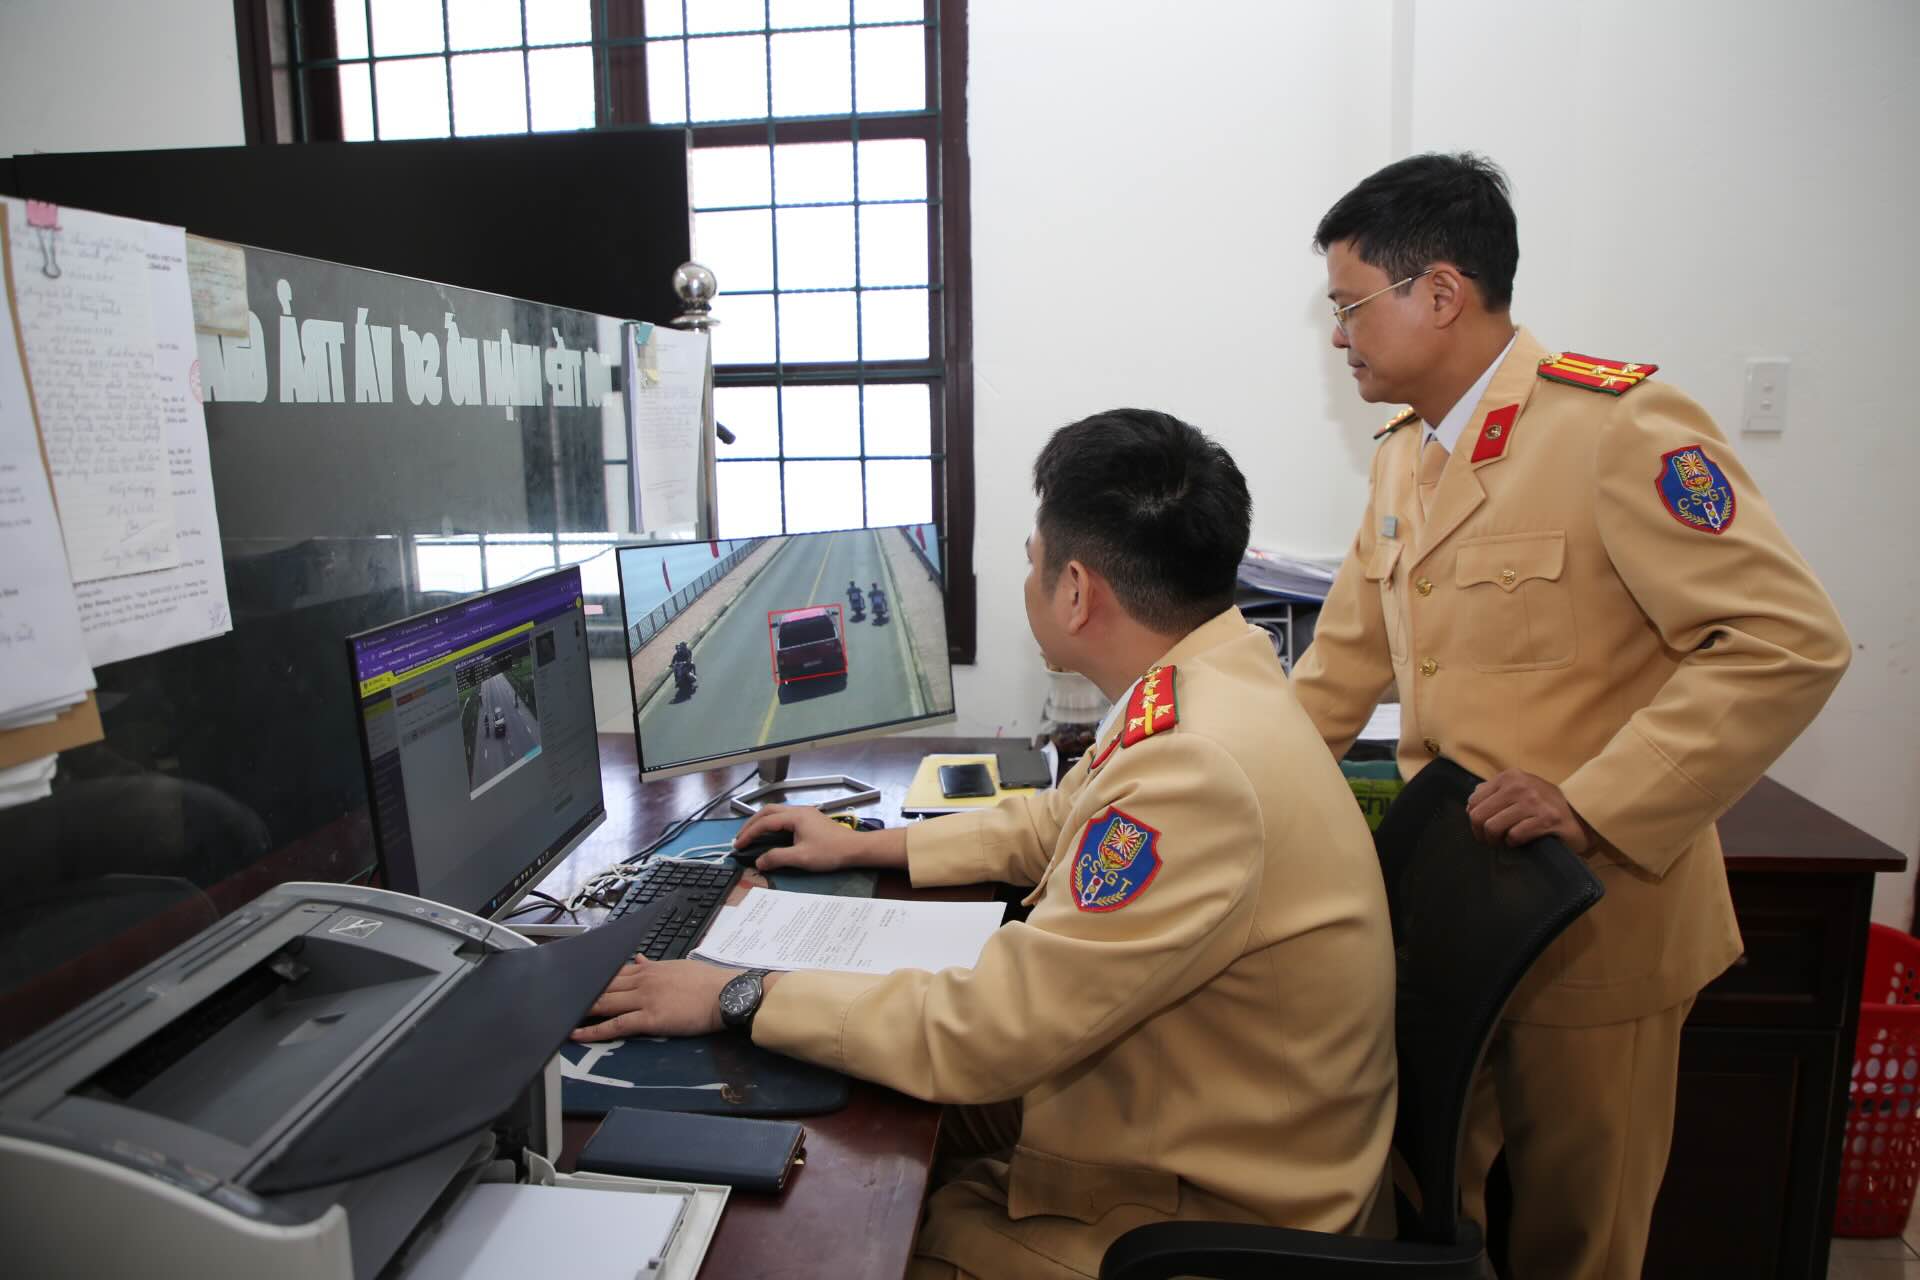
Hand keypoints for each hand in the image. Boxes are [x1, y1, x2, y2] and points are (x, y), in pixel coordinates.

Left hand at [571, 958, 734, 1041]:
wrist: (726, 994)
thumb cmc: (708, 983)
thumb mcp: (678, 966)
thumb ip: (655, 964)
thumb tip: (638, 959)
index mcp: (649, 968)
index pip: (613, 971)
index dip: (592, 978)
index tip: (575, 981)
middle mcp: (642, 980)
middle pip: (603, 986)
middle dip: (581, 993)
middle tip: (558, 999)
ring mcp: (644, 998)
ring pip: (605, 1003)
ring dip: (582, 1009)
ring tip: (561, 1015)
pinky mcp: (650, 1018)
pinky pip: (616, 1025)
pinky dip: (595, 1031)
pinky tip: (578, 1034)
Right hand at [732, 803, 866, 872]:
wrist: (855, 849)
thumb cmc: (830, 852)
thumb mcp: (801, 857)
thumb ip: (777, 858)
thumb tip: (759, 862)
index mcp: (795, 816)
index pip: (765, 822)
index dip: (749, 834)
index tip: (738, 845)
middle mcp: (798, 810)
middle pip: (768, 811)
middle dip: (752, 823)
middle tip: (741, 837)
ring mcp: (805, 813)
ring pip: (777, 812)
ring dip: (762, 822)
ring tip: (752, 835)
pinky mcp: (810, 819)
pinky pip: (785, 817)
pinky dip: (772, 823)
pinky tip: (771, 834)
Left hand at [1465, 769, 1596, 853]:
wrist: (1580, 813)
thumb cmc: (1544, 804)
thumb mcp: (1519, 789)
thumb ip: (1494, 792)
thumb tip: (1471, 803)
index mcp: (1510, 776)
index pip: (1474, 801)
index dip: (1474, 819)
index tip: (1483, 829)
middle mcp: (1520, 785)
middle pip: (1479, 815)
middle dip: (1481, 833)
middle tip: (1491, 840)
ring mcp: (1534, 801)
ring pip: (1494, 827)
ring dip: (1496, 840)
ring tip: (1504, 842)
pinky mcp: (1547, 819)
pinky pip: (1515, 835)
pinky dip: (1513, 842)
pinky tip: (1520, 841)